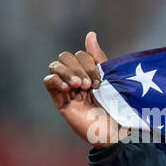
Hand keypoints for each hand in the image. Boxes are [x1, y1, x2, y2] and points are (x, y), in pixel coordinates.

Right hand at [44, 31, 128, 146]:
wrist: (116, 131)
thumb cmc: (117, 107)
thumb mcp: (110, 78)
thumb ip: (98, 57)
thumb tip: (90, 34)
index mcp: (90, 72)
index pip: (80, 54)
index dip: (89, 63)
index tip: (101, 80)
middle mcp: (77, 78)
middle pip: (65, 57)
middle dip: (78, 67)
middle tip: (90, 84)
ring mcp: (68, 89)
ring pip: (55, 66)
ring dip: (68, 73)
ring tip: (80, 87)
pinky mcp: (61, 101)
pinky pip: (48, 82)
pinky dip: (56, 80)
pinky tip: (69, 88)